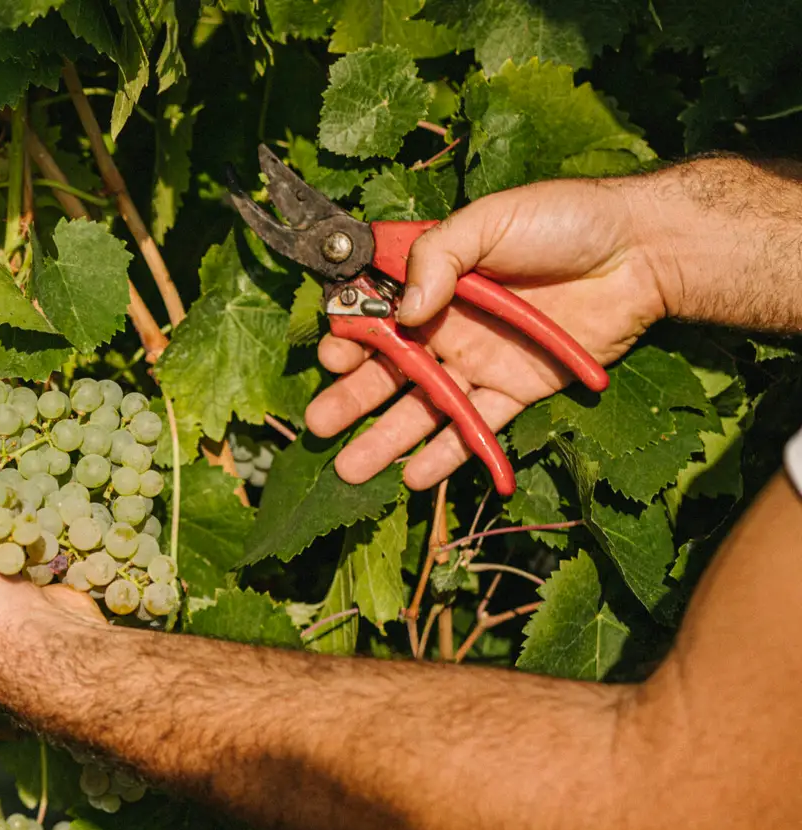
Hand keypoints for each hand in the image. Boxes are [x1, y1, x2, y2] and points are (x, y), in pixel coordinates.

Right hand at [307, 176, 670, 489]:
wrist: (642, 251)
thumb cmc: (565, 221)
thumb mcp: (492, 220)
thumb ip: (439, 255)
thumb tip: (403, 310)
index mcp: (432, 280)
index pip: (373, 314)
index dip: (348, 338)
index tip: (336, 358)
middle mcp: (445, 325)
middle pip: (387, 370)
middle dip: (350, 400)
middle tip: (320, 428)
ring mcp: (478, 361)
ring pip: (422, 407)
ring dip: (385, 439)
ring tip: (350, 469)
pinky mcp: (514, 390)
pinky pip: (474, 429)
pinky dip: (446, 455)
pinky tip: (414, 477)